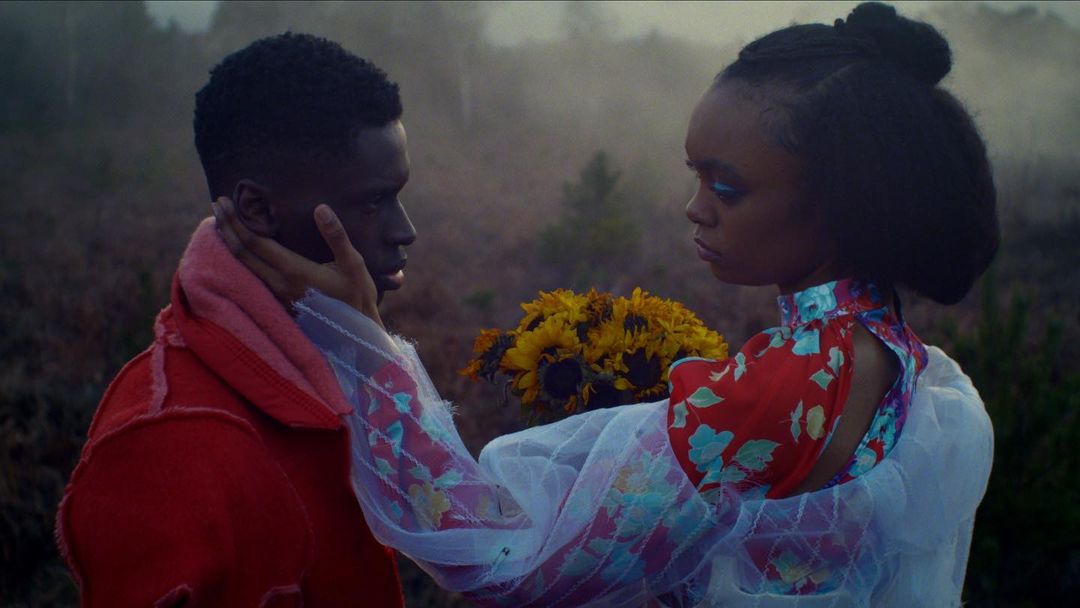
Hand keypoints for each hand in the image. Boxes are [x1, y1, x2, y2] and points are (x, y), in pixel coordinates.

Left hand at [211, 197, 382, 327]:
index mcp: (295, 272)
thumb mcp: (354, 264)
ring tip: (222, 223)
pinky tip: (238, 248)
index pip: (256, 243)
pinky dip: (240, 258)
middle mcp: (279, 284)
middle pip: (242, 254)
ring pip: (243, 267)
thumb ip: (336, 236)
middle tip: (217, 205)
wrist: (356, 335)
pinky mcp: (278, 302)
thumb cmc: (357, 297)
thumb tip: (321, 208)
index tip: (224, 202)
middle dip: (226, 228)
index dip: (237, 222)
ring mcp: (276, 296)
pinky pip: (251, 277)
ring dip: (229, 243)